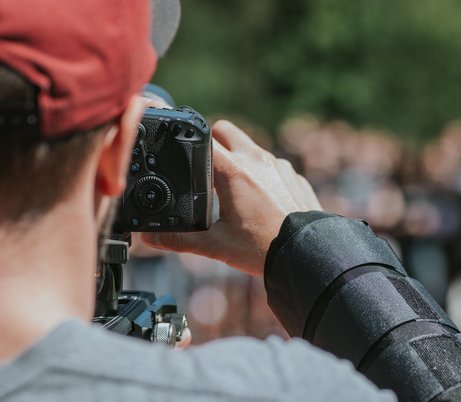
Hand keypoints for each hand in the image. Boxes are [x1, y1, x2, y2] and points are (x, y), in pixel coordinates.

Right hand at [142, 120, 321, 275]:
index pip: (203, 139)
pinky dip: (263, 175)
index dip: (189, 148)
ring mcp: (279, 166)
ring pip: (250, 147)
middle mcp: (258, 160)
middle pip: (225, 130)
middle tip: (208, 173)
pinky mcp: (294, 176)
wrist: (307, 255)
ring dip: (239, 159)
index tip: (184, 161)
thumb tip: (151, 238)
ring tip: (234, 191)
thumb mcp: (216, 245)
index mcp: (234, 171)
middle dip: (213, 144)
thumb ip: (180, 239)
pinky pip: (273, 164)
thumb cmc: (263, 248)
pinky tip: (262, 200)